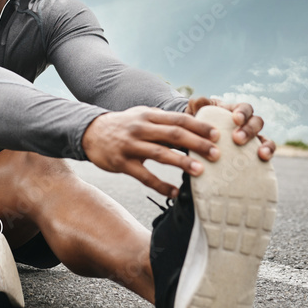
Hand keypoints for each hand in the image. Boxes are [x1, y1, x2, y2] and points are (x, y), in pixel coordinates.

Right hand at [81, 106, 223, 198]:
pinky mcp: (122, 163)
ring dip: (182, 162)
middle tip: (216, 153)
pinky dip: (161, 185)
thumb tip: (194, 129)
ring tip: (200, 171)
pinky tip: (174, 192)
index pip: (178, 119)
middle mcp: (140, 128)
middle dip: (197, 143)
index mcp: (149, 115)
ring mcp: (130, 146)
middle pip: (173, 134)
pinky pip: (144, 176)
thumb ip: (164, 122)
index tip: (217, 135)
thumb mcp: (142, 116)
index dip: (199, 126)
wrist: (90, 132)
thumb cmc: (123, 125)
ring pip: (160, 154)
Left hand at [186, 96, 275, 160]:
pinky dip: (267, 159)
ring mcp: (250, 141)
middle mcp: (245, 125)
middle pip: (257, 123)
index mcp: (234, 112)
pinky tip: (263, 164)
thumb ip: (198, 104)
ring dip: (267, 146)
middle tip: (237, 139)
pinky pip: (264, 157)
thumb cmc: (197, 122)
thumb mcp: (195, 112)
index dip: (243, 113)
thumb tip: (201, 101)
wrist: (194, 141)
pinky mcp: (250, 157)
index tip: (236, 119)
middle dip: (250, 130)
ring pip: (265, 140)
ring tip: (261, 154)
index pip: (245, 108)